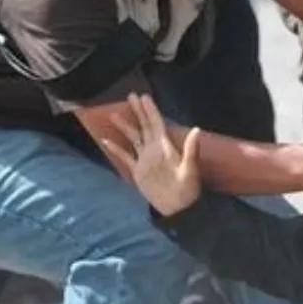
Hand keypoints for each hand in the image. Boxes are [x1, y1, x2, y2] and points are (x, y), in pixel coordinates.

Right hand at [102, 93, 201, 215]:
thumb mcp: (190, 168)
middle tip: (130, 95)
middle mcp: (154, 150)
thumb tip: (197, 129)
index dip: (150, 110)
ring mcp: (145, 160)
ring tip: (114, 114)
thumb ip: (191, 149)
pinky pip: (125, 157)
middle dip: (138, 111)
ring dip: (125, 126)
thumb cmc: (188, 188)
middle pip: (144, 126)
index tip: (143, 96)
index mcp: (166, 146)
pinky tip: (106, 141)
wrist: (178, 208)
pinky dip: (116, 149)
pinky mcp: (138, 171)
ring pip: (133, 138)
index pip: (156, 123)